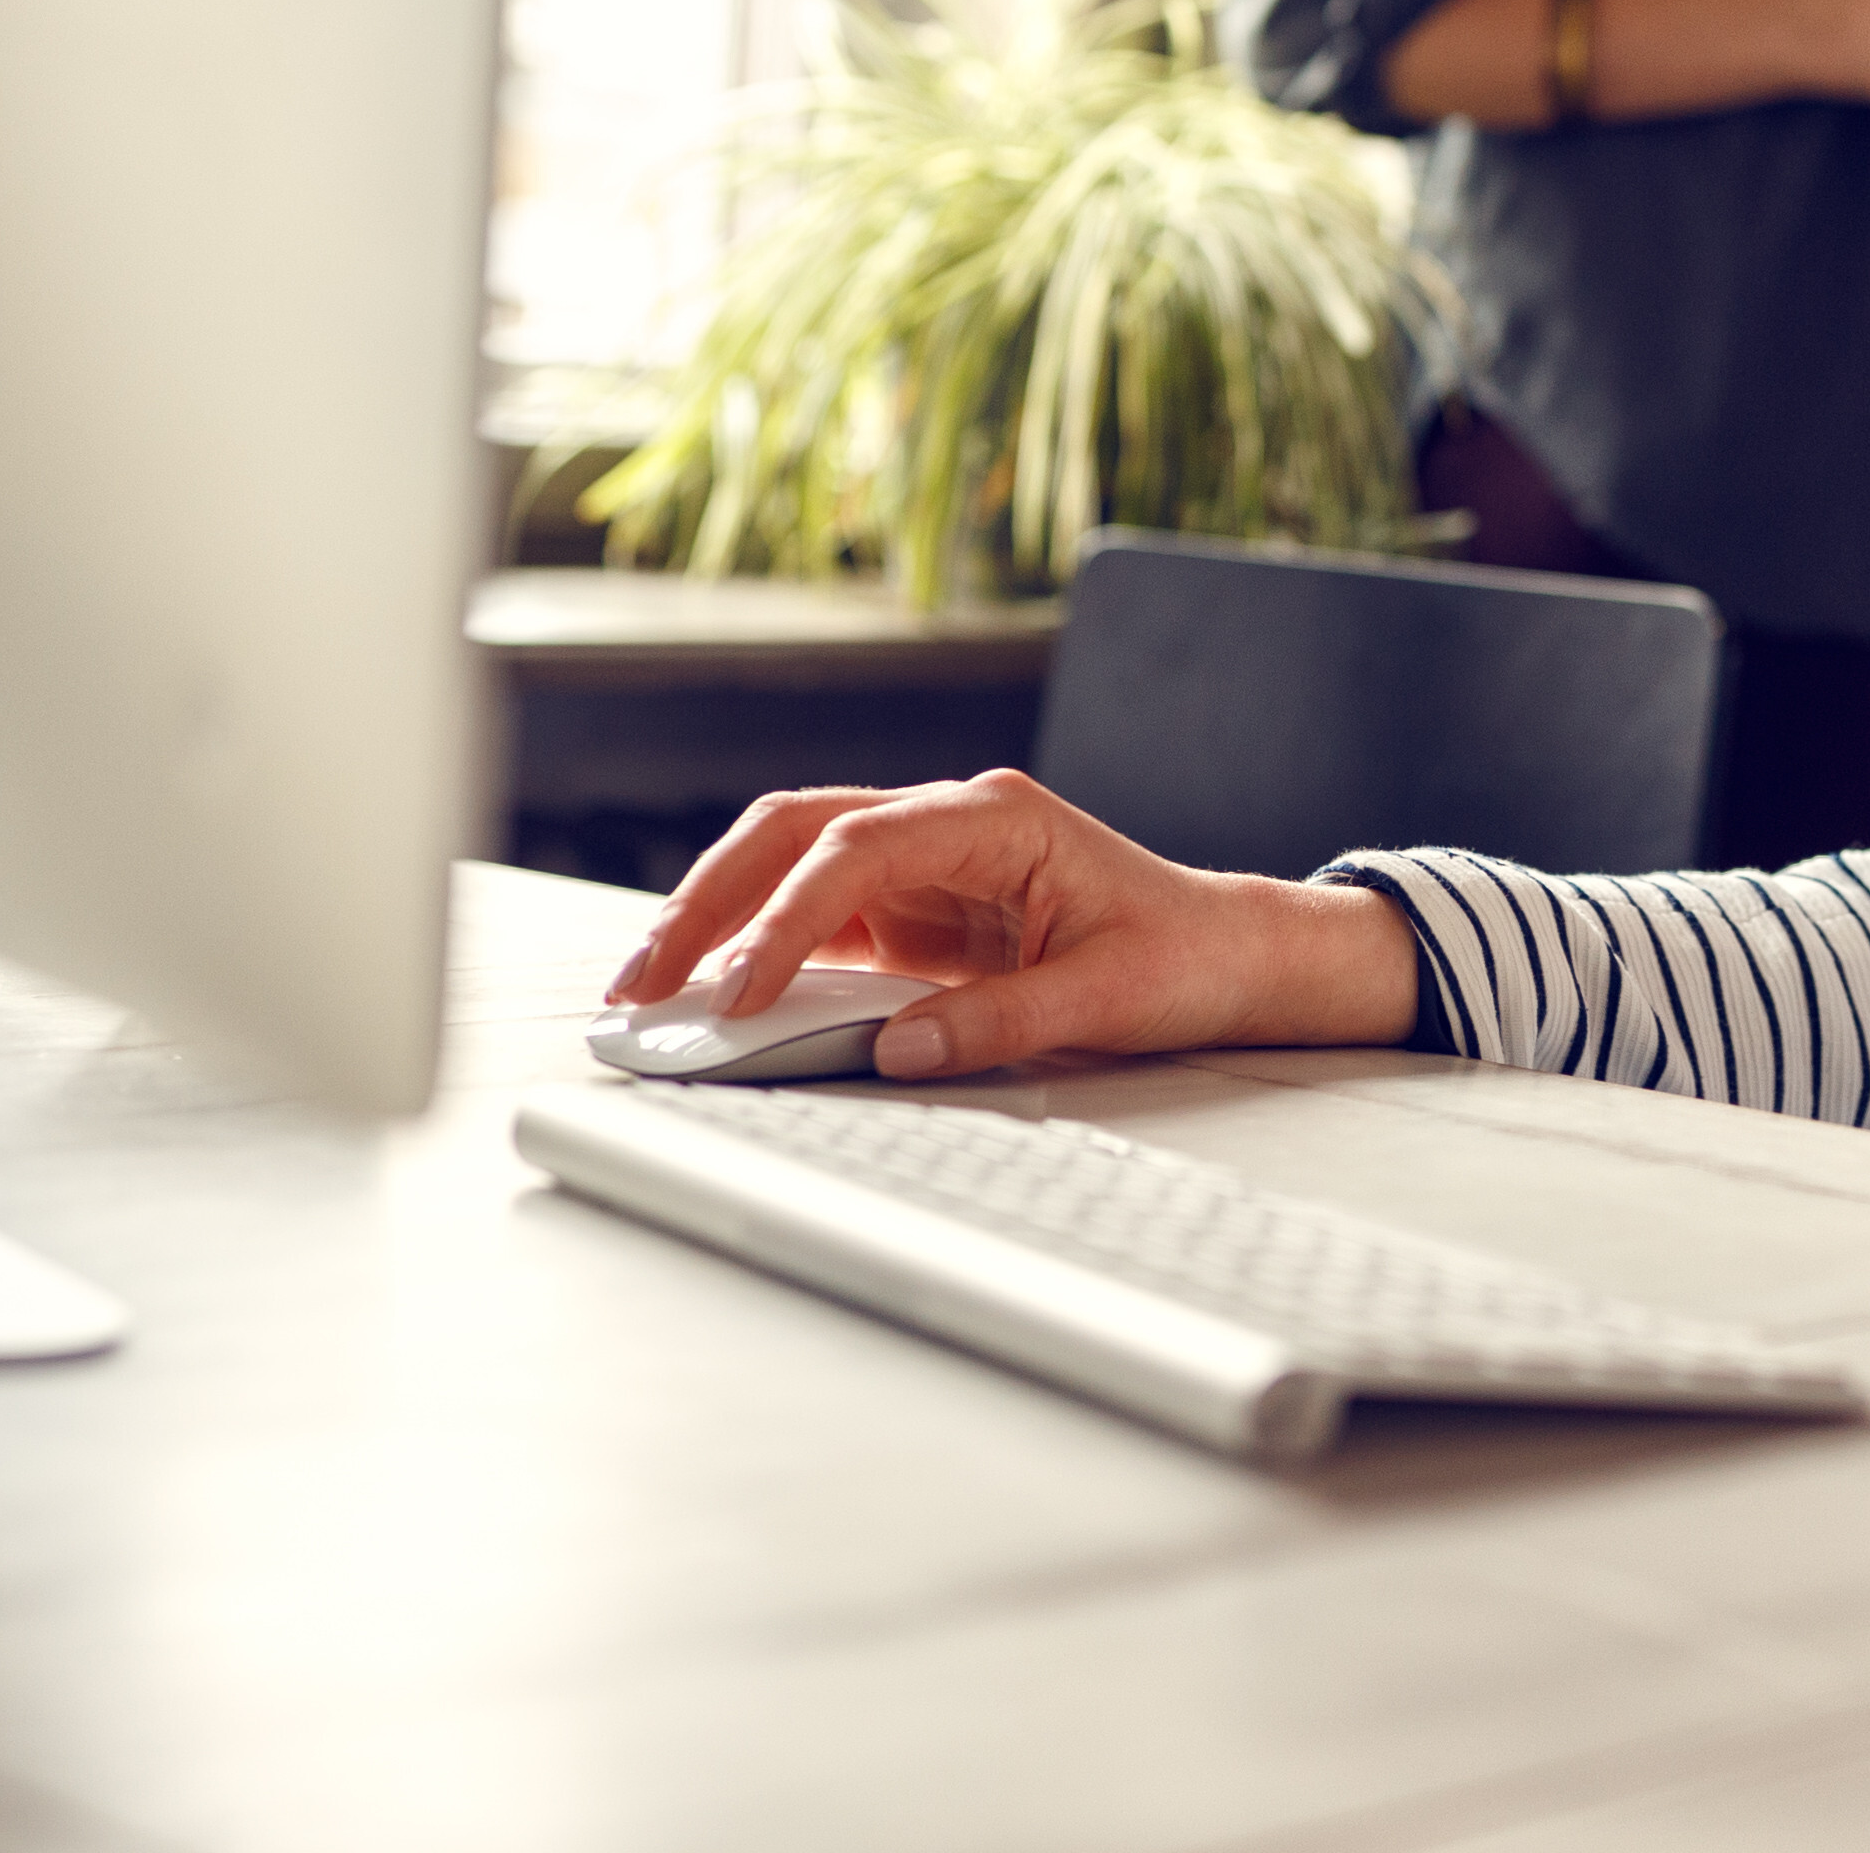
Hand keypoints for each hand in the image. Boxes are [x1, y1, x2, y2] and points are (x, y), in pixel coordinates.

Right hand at [605, 773, 1420, 1078]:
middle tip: (644, 978)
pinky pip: (816, 911)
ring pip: (789, 859)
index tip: (741, 993)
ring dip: (716, 913)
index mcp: (996, 818)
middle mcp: (948, 822)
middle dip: (709, 898)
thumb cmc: (1180, 956)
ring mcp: (925, 859)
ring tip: (650, 984)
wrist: (1225, 949)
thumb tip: (895, 1050)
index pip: (857, 852)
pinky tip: (712, 992)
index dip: (787, 920)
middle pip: (794, 831)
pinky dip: (758, 944)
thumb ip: (999, 1022)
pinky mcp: (914, 907)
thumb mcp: (1105, 1000)